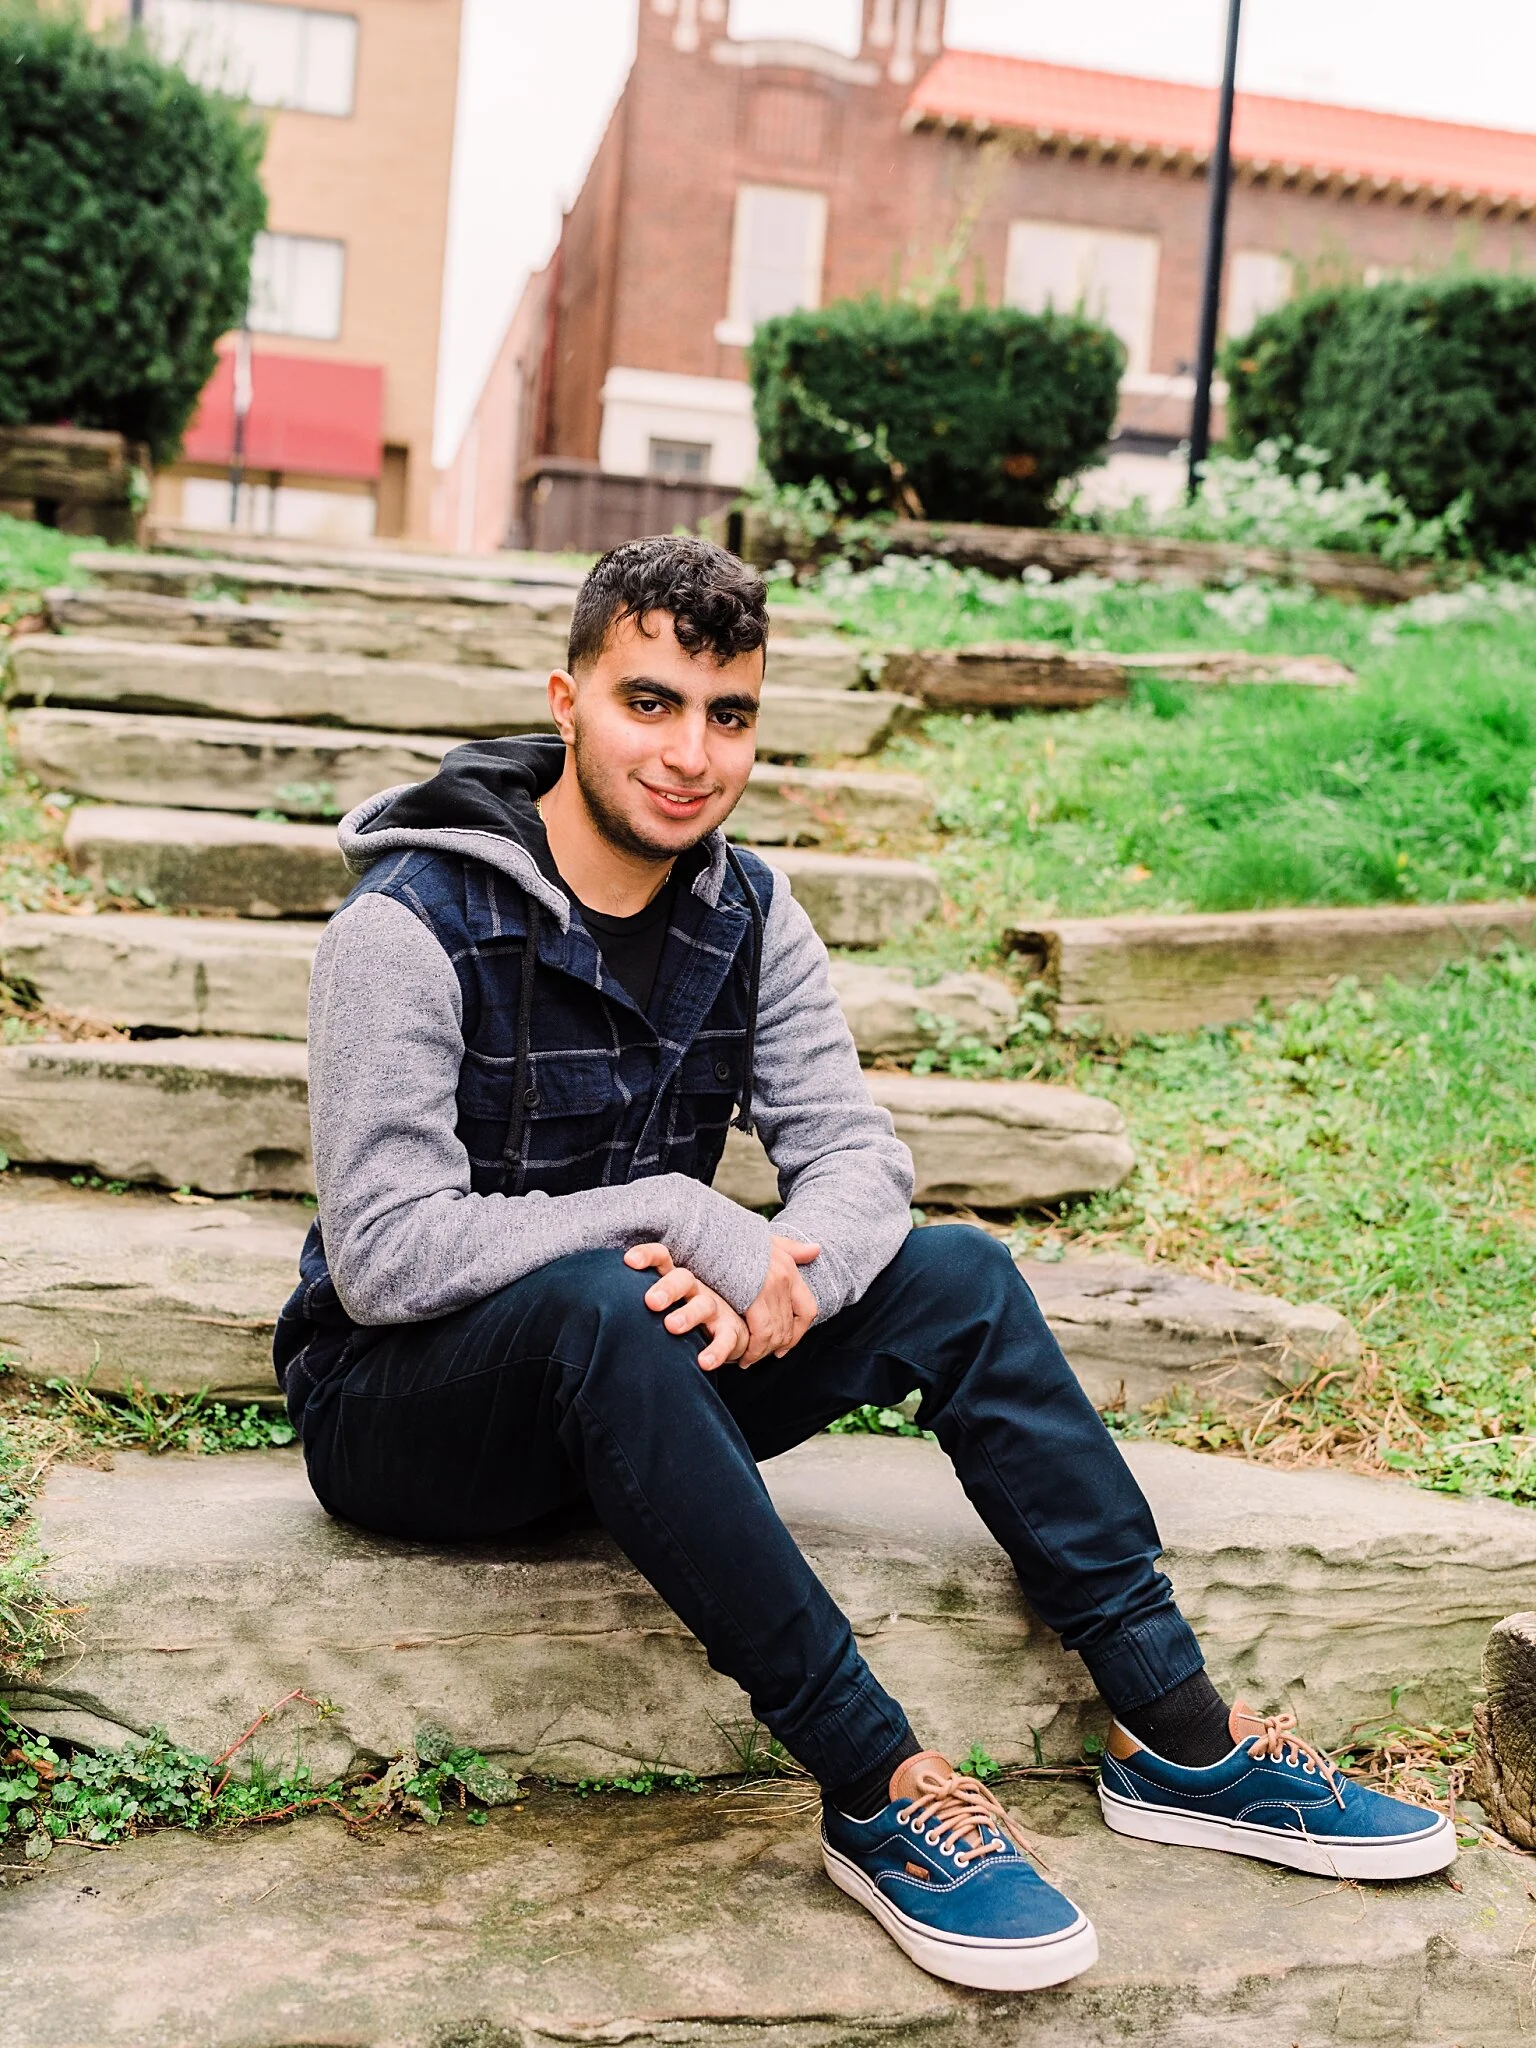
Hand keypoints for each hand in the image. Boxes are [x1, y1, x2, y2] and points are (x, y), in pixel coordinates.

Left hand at [625, 1243, 748, 1370]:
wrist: (724, 1333)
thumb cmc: (676, 1317)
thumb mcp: (657, 1305)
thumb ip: (626, 1303)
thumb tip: (576, 1311)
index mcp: (673, 1280)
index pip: (662, 1258)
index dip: (647, 1256)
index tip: (628, 1261)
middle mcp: (694, 1289)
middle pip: (683, 1279)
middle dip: (667, 1288)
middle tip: (650, 1302)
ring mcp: (714, 1309)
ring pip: (704, 1305)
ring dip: (688, 1315)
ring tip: (671, 1327)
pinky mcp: (731, 1332)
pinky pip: (726, 1339)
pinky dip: (716, 1350)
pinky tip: (703, 1363)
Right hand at [741, 1235, 820, 1367]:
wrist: (708, 1230)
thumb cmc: (732, 1236)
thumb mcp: (767, 1239)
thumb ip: (792, 1248)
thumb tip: (817, 1250)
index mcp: (790, 1268)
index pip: (807, 1309)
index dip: (799, 1332)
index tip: (785, 1344)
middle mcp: (784, 1279)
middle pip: (789, 1325)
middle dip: (777, 1346)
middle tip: (762, 1355)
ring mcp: (770, 1288)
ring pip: (776, 1332)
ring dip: (763, 1352)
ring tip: (748, 1359)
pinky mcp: (753, 1297)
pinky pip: (761, 1333)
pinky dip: (753, 1349)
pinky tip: (742, 1355)